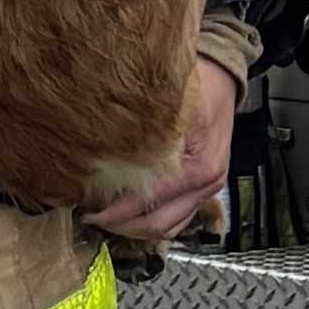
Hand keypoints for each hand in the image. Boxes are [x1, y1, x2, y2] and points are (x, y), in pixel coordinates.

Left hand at [85, 60, 238, 241]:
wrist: (222, 80)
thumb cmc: (197, 85)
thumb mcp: (169, 102)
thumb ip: (140, 130)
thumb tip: (101, 148)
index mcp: (199, 166)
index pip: (150, 200)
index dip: (114, 210)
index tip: (86, 210)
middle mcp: (207, 183)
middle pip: (158, 222)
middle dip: (120, 225)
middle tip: (88, 217)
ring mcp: (207, 190)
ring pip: (168, 227)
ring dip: (134, 229)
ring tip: (102, 218)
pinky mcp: (202, 189)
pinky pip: (177, 219)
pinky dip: (152, 222)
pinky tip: (127, 215)